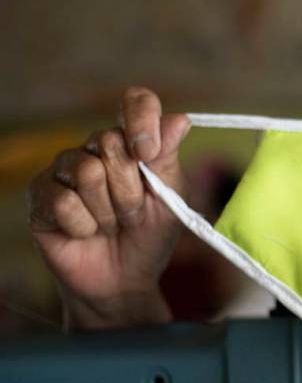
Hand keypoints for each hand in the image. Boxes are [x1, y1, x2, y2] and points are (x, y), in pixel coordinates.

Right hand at [27, 87, 189, 328]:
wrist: (124, 280)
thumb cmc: (149, 236)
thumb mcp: (170, 199)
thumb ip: (169, 159)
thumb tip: (180, 119)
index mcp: (131, 142)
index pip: (136, 102)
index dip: (141, 120)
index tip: (149, 152)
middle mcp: (94, 148)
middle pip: (110, 143)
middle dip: (131, 190)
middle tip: (132, 214)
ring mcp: (64, 170)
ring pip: (87, 172)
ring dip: (109, 211)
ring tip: (110, 225)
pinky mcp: (41, 196)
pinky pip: (64, 201)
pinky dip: (84, 226)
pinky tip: (85, 234)